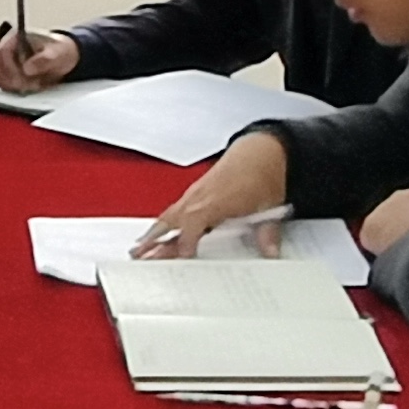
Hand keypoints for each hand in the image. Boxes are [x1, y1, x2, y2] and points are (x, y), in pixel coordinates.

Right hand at [0, 28, 79, 91]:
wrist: (62, 58)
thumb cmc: (59, 51)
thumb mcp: (57, 53)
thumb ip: (43, 60)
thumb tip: (27, 68)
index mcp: (15, 38)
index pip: (1, 52)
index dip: (9, 66)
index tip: (23, 74)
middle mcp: (7, 51)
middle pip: (0, 68)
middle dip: (16, 79)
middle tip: (33, 84)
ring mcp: (6, 64)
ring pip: (2, 80)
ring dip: (18, 86)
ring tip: (38, 84)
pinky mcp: (9, 76)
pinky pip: (7, 87)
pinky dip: (19, 90)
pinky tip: (34, 86)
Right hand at [130, 131, 289, 256]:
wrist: (263, 152)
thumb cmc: (263, 176)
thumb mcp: (270, 208)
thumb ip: (267, 233)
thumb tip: (271, 253)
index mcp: (218, 198)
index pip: (193, 222)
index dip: (186, 240)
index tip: (180, 257)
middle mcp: (202, 196)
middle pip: (172, 219)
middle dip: (156, 238)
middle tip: (139, 254)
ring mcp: (196, 193)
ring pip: (170, 214)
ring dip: (154, 231)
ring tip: (138, 248)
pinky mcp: (196, 193)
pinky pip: (174, 210)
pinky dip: (163, 223)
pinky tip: (157, 233)